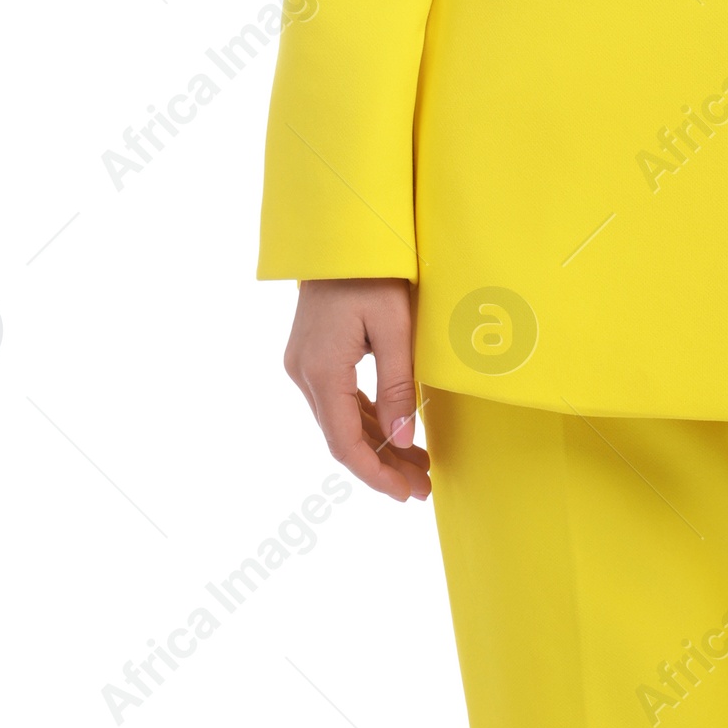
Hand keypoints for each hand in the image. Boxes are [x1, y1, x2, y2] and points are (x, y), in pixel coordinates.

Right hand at [283, 277, 430, 501]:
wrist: (339, 233)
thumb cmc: (374, 271)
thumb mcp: (396, 326)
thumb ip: (397, 386)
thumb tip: (404, 442)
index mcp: (322, 370)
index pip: (344, 443)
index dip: (375, 474)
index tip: (407, 494)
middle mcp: (304, 374)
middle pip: (342, 436)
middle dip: (383, 465)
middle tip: (423, 487)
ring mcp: (304, 365)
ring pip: (340, 420)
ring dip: (377, 444)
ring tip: (418, 466)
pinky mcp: (312, 356)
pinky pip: (339, 399)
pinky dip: (366, 419)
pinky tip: (394, 433)